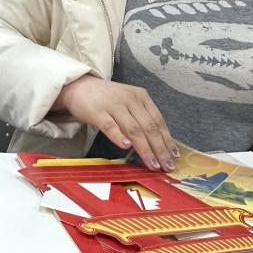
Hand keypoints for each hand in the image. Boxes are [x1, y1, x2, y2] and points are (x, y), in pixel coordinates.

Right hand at [54, 75, 176, 169]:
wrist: (79, 86)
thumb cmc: (106, 98)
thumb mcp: (128, 103)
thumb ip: (141, 118)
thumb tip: (157, 144)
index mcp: (141, 96)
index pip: (158, 121)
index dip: (167, 140)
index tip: (174, 156)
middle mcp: (130, 99)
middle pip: (148, 127)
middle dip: (159, 149)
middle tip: (165, 166)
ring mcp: (113, 105)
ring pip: (133, 129)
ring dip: (144, 149)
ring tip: (151, 164)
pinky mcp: (97, 111)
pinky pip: (110, 126)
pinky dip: (119, 137)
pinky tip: (126, 147)